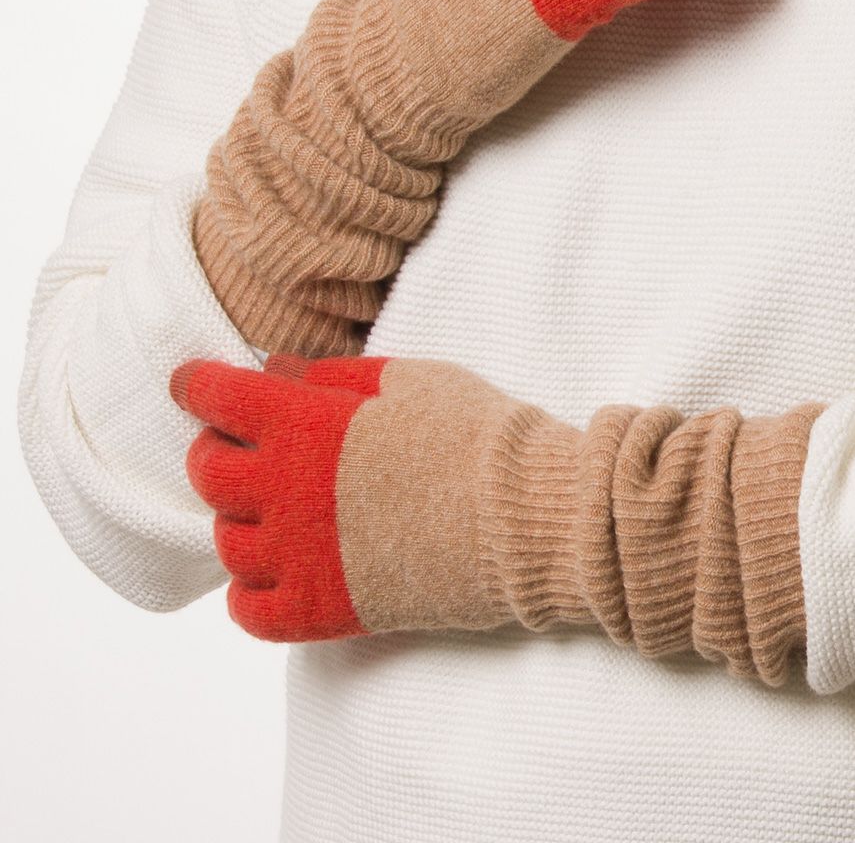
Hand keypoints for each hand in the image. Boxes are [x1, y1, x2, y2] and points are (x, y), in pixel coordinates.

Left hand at [175, 351, 819, 688]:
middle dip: (219, 449)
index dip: (197, 383)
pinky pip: (251, 612)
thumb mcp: (410, 379)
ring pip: (227, 541)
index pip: (216, 397)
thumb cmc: (481, 435)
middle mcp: (287, 491)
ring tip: (279, 508)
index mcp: (306, 423)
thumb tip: (276, 370)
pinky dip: (252, 590)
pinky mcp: (326, 610)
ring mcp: (302, 557)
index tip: (194, 382)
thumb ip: (333, 374)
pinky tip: (278, 569)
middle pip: (208, 472)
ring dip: (241, 518)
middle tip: (249, 446)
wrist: (532, 517)